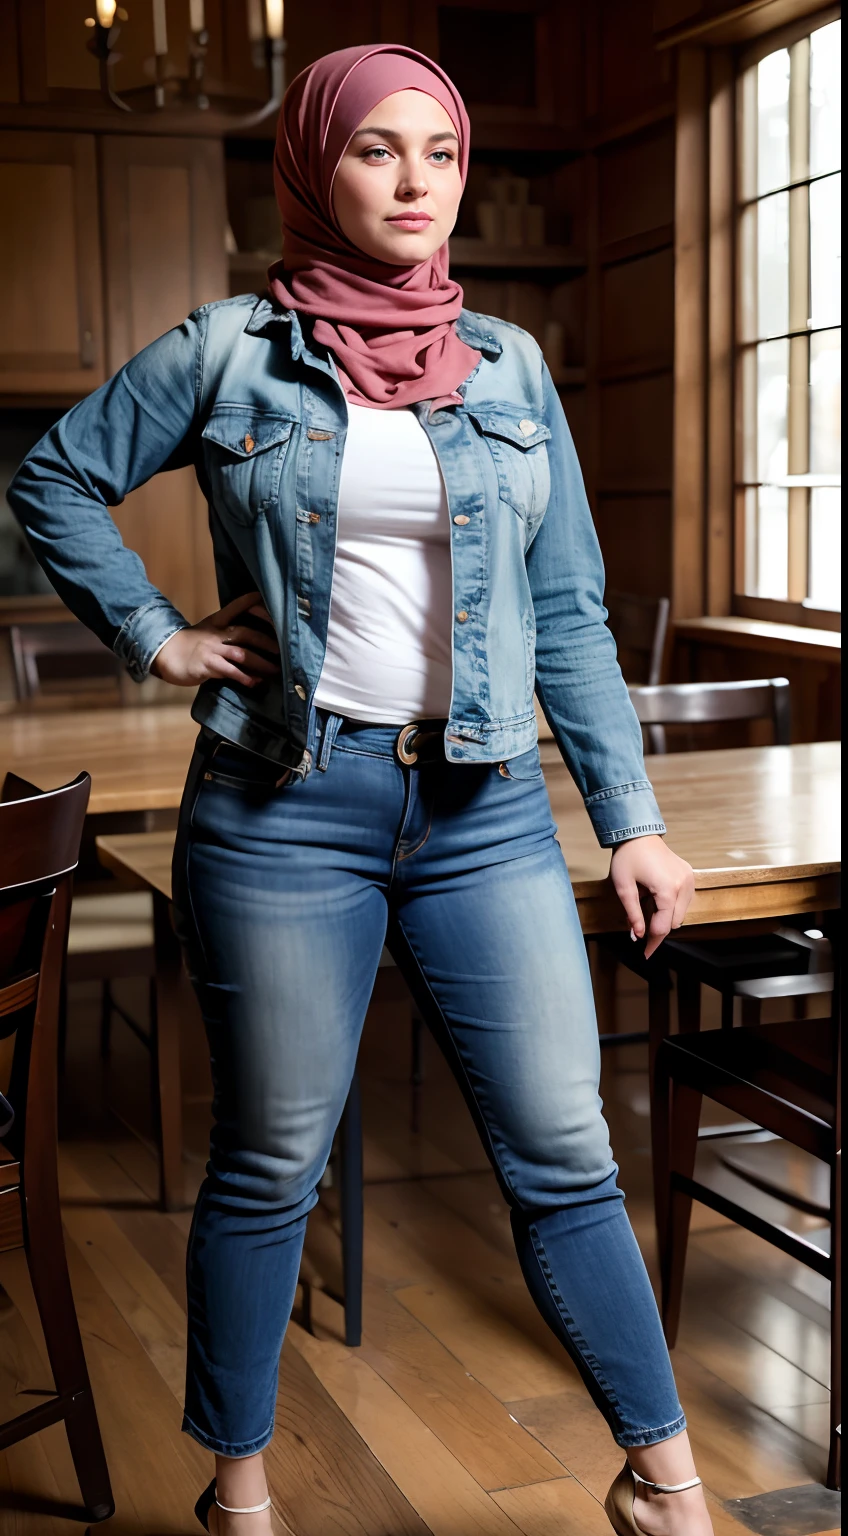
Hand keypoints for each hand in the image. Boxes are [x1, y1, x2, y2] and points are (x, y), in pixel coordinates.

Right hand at [150, 592, 279, 688]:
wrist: (164, 654)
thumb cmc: (189, 645)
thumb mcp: (207, 631)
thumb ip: (226, 631)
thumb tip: (252, 638)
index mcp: (216, 621)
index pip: (237, 607)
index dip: (254, 603)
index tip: (270, 603)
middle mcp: (215, 633)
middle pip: (245, 632)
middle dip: (266, 640)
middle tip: (283, 649)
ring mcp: (211, 649)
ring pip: (241, 654)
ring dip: (260, 662)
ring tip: (275, 670)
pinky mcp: (207, 665)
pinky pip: (229, 671)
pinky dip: (244, 677)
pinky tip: (254, 682)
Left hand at [609, 834, 694, 959]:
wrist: (638, 832)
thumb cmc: (628, 857)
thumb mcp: (624, 888)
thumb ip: (633, 914)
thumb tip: (637, 936)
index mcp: (668, 890)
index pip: (663, 927)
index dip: (652, 942)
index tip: (645, 954)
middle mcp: (683, 886)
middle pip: (674, 922)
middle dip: (657, 926)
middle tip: (639, 920)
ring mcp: (689, 880)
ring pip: (680, 913)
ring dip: (665, 915)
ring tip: (646, 899)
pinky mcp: (689, 875)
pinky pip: (684, 900)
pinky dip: (671, 904)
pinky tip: (656, 894)